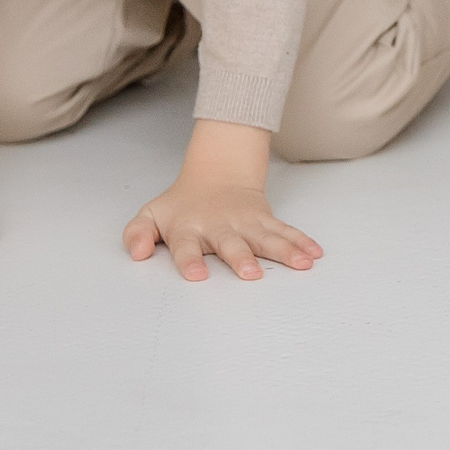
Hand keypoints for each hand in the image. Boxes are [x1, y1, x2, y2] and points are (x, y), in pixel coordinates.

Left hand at [123, 120, 320, 281]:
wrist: (216, 174)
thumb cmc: (182, 205)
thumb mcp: (151, 215)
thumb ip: (137, 234)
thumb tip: (136, 253)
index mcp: (189, 229)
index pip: (186, 247)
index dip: (190, 261)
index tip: (197, 275)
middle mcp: (219, 226)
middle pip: (231, 244)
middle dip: (241, 258)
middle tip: (250, 274)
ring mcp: (245, 223)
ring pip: (266, 238)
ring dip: (284, 251)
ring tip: (301, 264)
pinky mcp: (265, 220)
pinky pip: (285, 231)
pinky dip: (301, 242)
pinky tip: (313, 254)